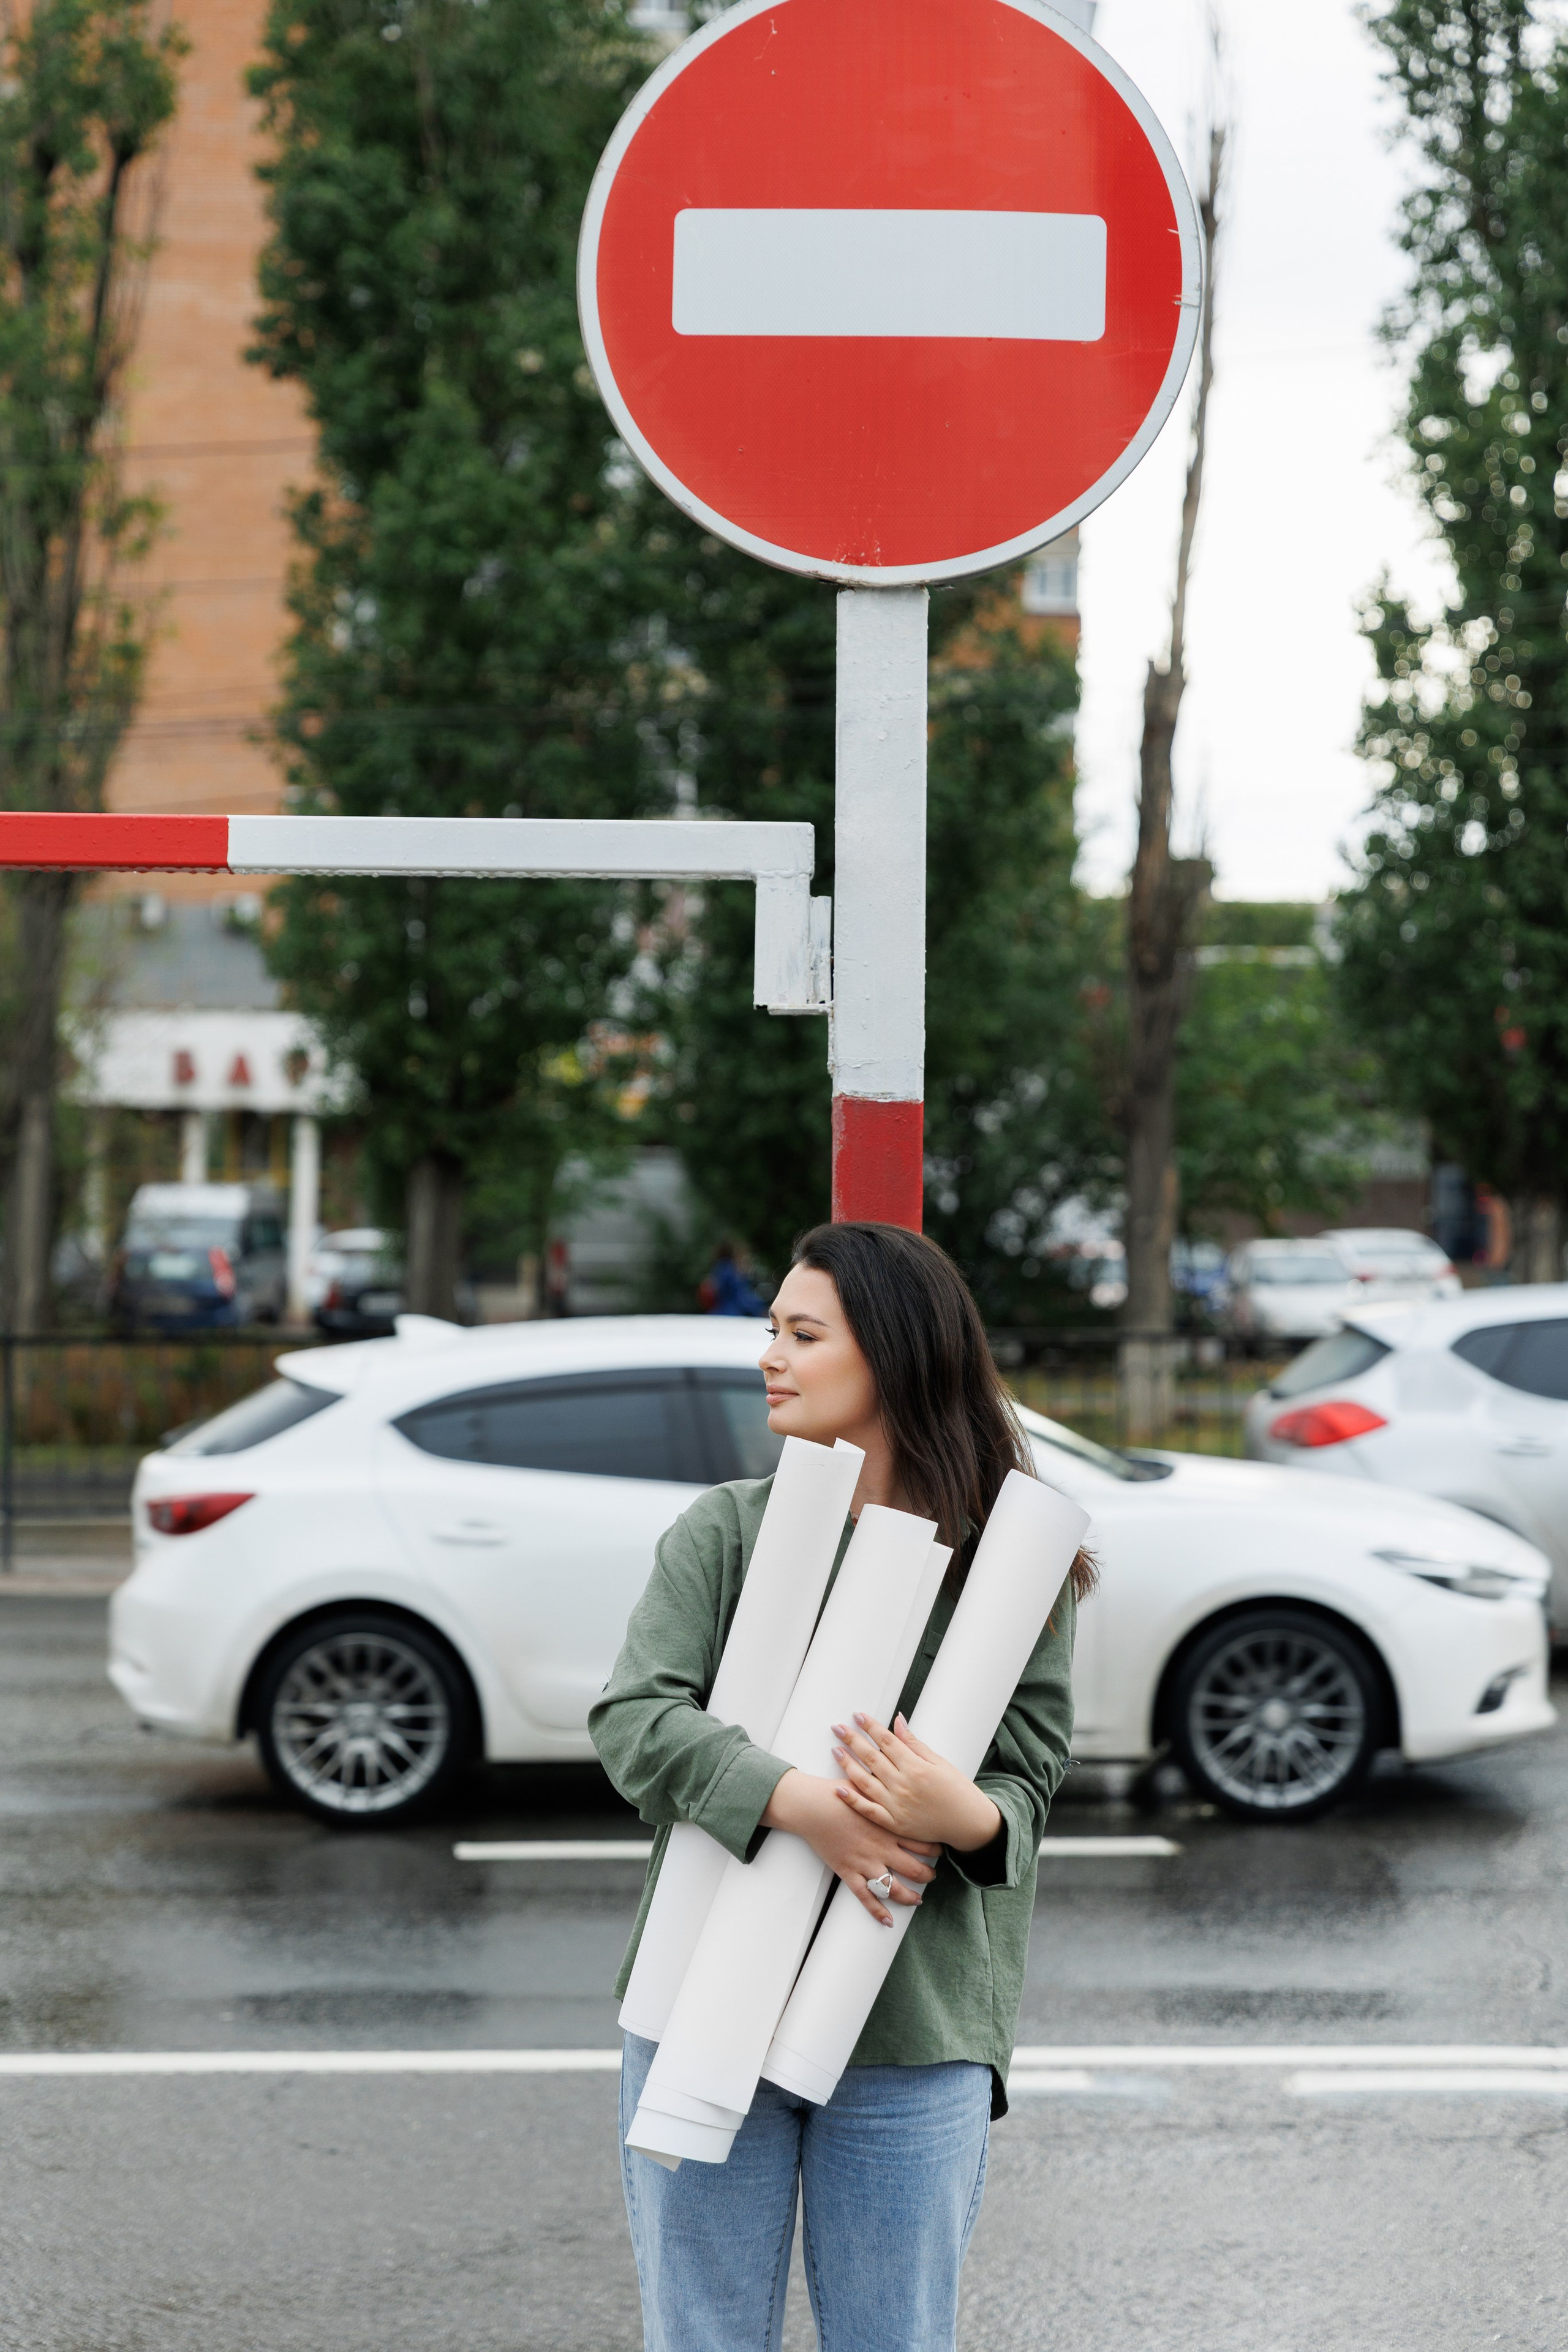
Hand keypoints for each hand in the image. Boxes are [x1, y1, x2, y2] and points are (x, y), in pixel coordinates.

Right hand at [762, 1768, 939, 1925]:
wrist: (813, 1806)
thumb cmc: (838, 1793)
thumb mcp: (868, 1785)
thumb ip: (886, 1787)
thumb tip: (901, 1775)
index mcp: (889, 1827)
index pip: (922, 1841)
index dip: (936, 1848)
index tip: (942, 1850)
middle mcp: (882, 1848)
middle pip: (915, 1868)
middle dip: (928, 1875)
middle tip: (932, 1876)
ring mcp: (866, 1863)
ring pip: (894, 1887)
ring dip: (909, 1896)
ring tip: (917, 1900)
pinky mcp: (849, 1872)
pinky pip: (866, 1897)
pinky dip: (878, 1911)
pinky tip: (888, 1921)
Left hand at [831, 1712, 1003, 1855]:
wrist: (968, 1824)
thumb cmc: (957, 1791)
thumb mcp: (940, 1762)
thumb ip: (915, 1743)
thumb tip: (898, 1722)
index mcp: (915, 1767)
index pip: (886, 1741)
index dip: (870, 1726)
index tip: (857, 1716)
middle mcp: (903, 1785)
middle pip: (871, 1757)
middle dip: (852, 1740)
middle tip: (837, 1727)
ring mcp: (896, 1806)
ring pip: (865, 1782)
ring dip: (847, 1764)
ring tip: (835, 1750)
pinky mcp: (894, 1823)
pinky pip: (868, 1810)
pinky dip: (852, 1800)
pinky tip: (839, 1788)